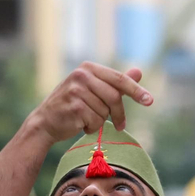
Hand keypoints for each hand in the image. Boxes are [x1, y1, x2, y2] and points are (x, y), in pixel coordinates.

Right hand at [25, 62, 152, 140]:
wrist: (45, 122)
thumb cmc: (72, 106)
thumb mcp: (94, 90)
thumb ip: (116, 83)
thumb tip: (139, 71)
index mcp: (88, 68)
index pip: (119, 79)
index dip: (136, 90)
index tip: (150, 101)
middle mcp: (81, 75)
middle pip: (114, 96)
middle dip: (119, 114)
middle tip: (121, 125)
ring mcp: (76, 90)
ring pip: (105, 111)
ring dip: (100, 121)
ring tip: (86, 119)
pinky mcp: (73, 106)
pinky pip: (95, 121)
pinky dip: (91, 128)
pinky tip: (79, 125)